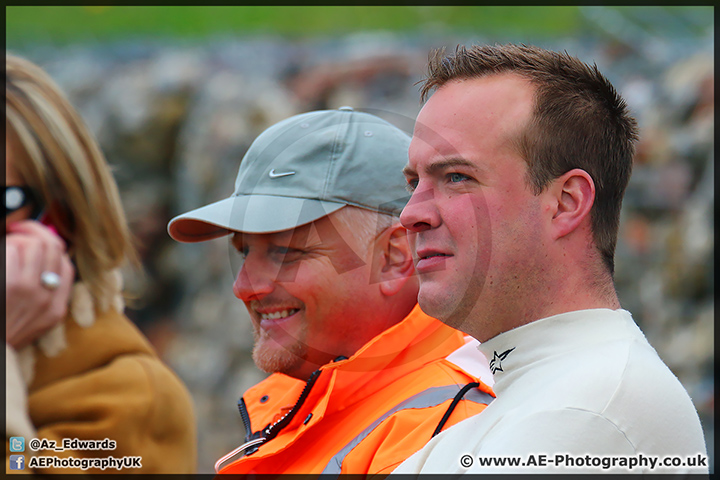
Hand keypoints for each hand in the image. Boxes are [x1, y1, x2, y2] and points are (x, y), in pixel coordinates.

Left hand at [6, 220, 74, 348]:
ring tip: (6, 242)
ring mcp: (30, 291)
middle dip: (35, 231)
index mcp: (55, 310)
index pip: (66, 267)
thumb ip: (42, 298)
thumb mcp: (30, 326)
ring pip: (34, 245)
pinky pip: (13, 250)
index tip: (38, 241)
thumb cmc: (1, 337)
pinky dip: (5, 246)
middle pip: (54, 249)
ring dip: (18, 238)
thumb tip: (40, 259)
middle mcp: (48, 299)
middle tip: (19, 228)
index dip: (53, 248)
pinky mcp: (11, 284)